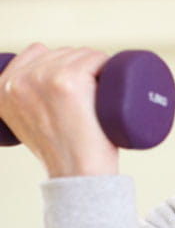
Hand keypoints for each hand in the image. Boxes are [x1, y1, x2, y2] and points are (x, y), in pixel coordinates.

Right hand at [0, 43, 118, 177]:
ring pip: (82, 54)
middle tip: (91, 102)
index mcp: (1, 87)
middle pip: (63, 52)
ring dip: (98, 70)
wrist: (79, 176)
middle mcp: (18, 80)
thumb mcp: (25, 122)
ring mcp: (43, 78)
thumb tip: (39, 88)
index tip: (76, 89)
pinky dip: (109, 68)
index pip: (38, 51)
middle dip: (83, 69)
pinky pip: (96, 59)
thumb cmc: (63, 152)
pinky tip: (110, 84)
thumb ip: (23, 100)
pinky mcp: (68, 81)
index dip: (63, 65)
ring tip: (99, 100)